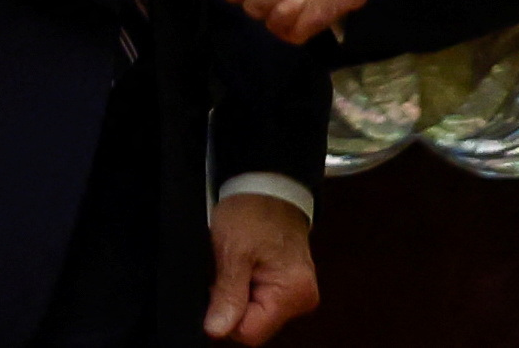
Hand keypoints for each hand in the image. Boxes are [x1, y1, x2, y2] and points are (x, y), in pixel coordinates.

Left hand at [203, 189, 317, 338]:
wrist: (269, 185)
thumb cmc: (255, 210)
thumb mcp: (233, 252)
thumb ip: (228, 295)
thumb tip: (216, 330)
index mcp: (293, 293)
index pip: (250, 333)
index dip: (227, 314)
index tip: (223, 284)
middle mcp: (302, 298)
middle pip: (255, 325)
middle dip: (234, 304)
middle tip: (231, 270)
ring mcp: (297, 293)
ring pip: (256, 315)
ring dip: (240, 296)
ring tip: (239, 266)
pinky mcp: (289, 287)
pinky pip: (261, 301)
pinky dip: (247, 289)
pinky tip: (246, 268)